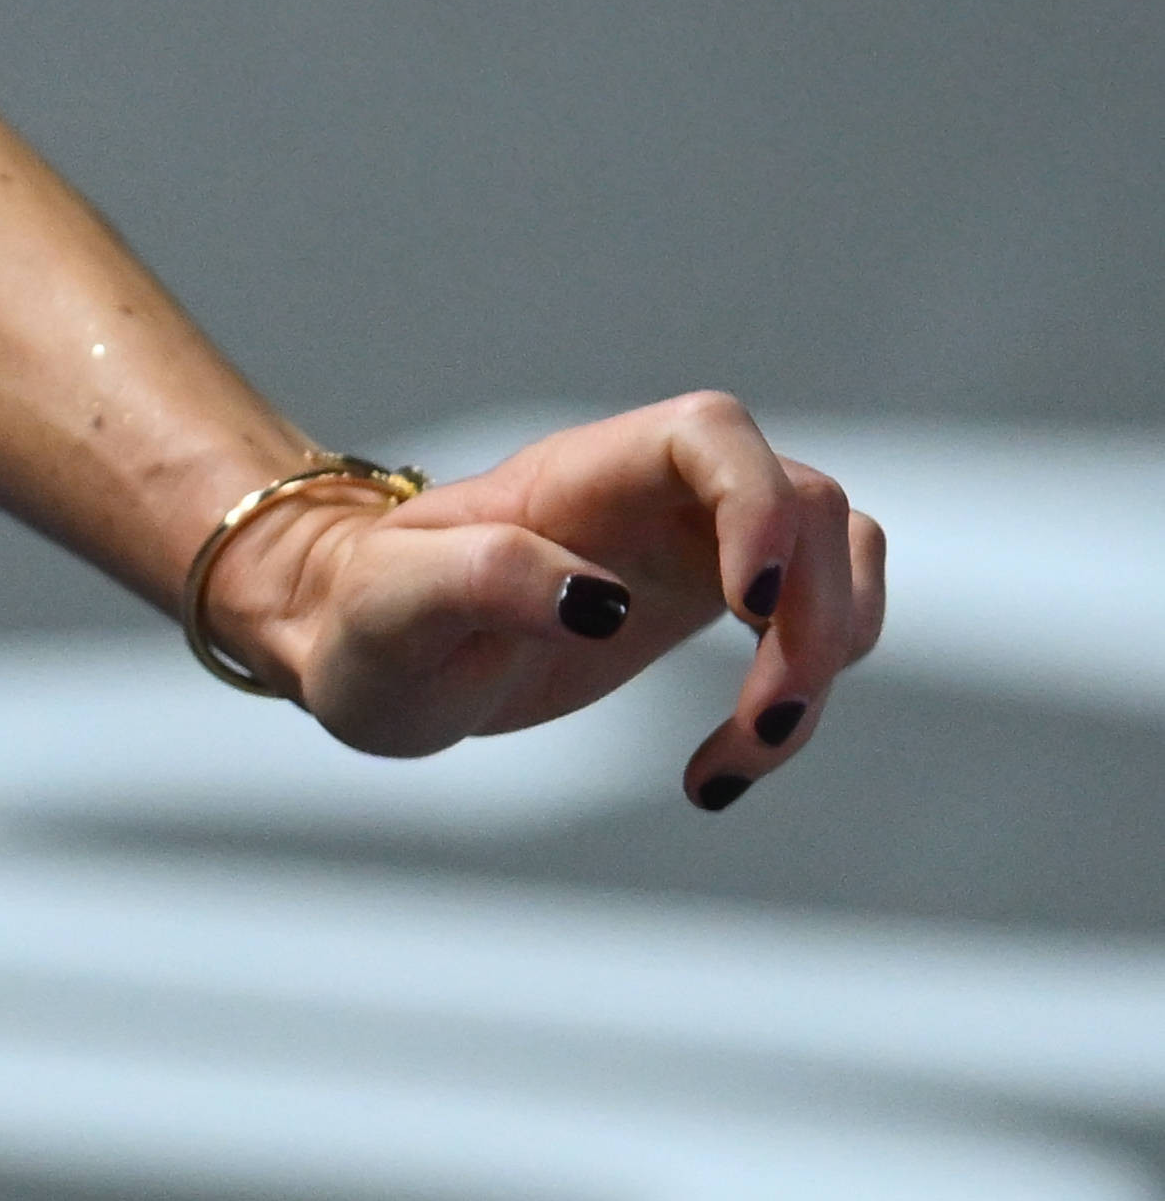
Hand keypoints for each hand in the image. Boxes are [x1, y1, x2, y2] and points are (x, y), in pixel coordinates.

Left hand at [216, 393, 886, 800]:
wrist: (363, 653)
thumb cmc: (364, 621)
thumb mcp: (392, 609)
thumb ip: (481, 579)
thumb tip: (598, 600)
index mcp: (580, 472)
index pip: (710, 434)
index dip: (756, 503)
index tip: (747, 605)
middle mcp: (656, 491)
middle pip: (806, 506)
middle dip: (814, 618)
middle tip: (762, 727)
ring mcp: (695, 539)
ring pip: (837, 561)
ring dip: (827, 660)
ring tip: (740, 758)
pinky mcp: (712, 598)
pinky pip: (817, 620)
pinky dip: (807, 692)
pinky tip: (721, 765)